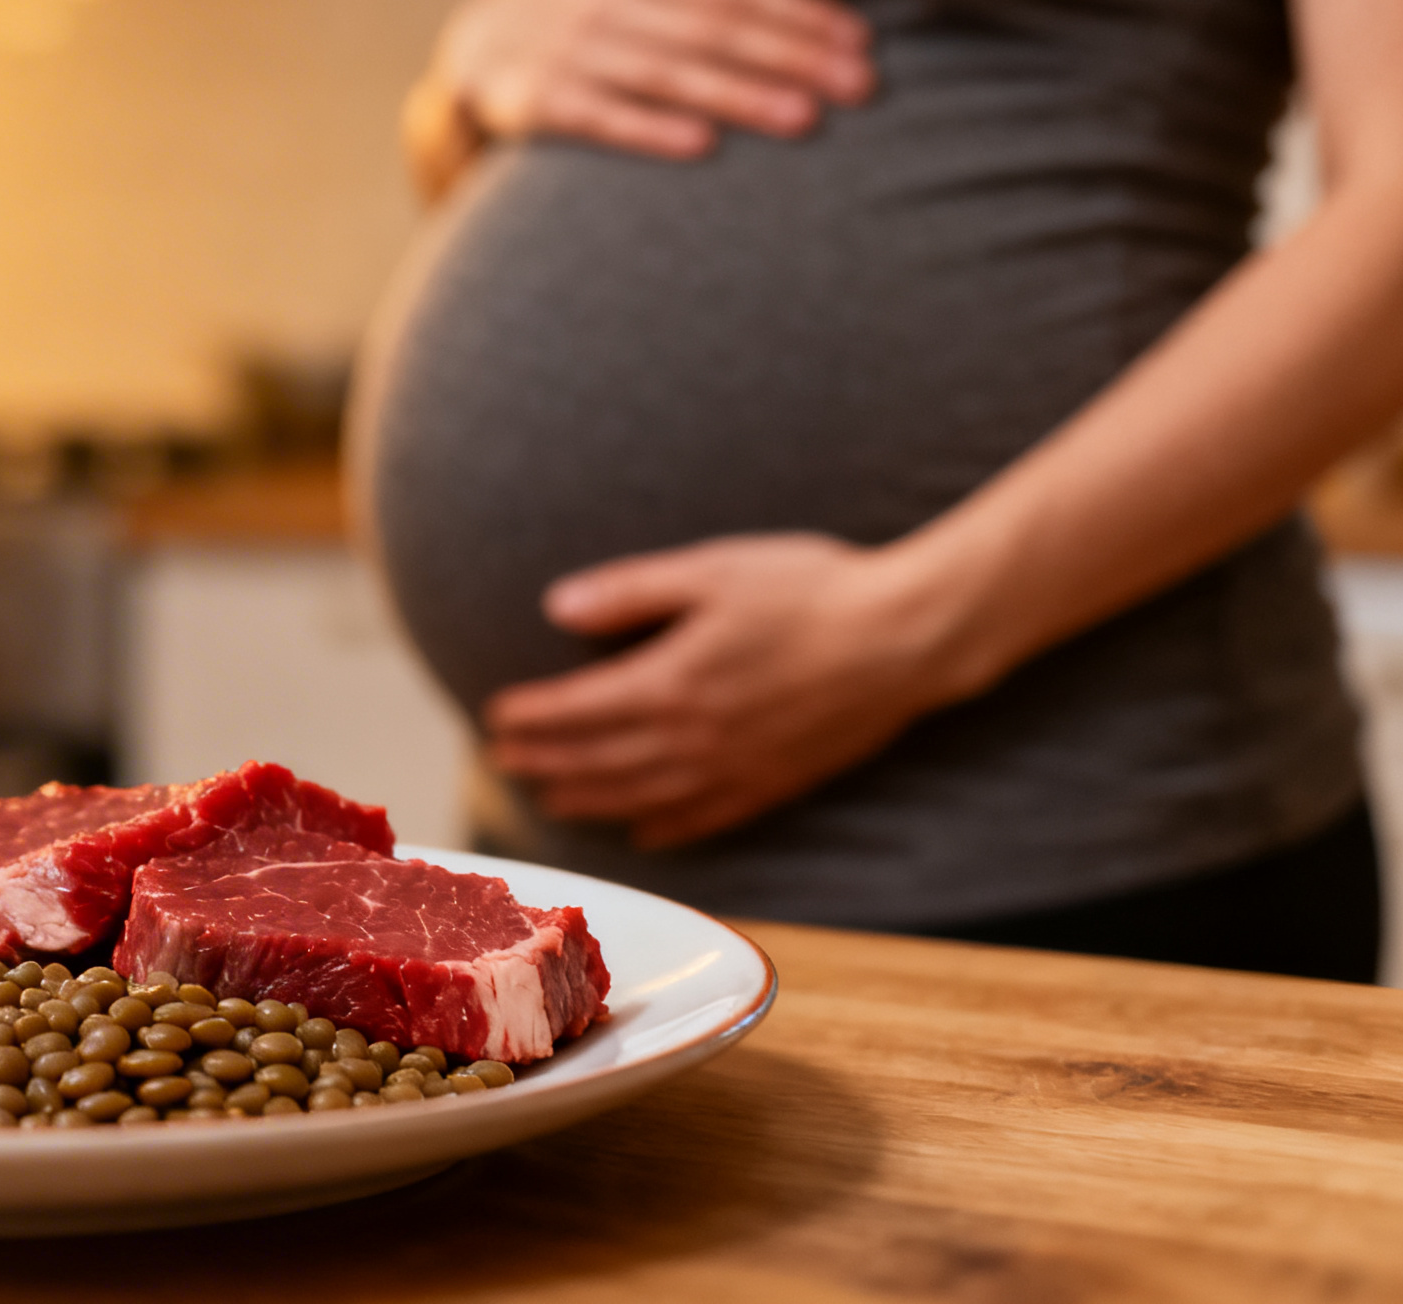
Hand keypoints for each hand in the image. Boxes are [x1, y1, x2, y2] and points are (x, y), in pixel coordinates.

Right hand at [436, 0, 873, 160]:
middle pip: (714, 26)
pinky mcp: (540, 99)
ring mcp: (572, 48)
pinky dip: (651, 129)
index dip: (801, 13)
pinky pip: (602, 116)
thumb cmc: (581, 14)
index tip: (859, 45)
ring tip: (803, 119)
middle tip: (857, 87)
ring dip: (739, 93)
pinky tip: (702, 146)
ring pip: (669, 71)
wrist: (475, 46)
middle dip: (791, 55)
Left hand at [483, 534, 981, 848]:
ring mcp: (734, 769)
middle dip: (544, 763)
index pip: (576, 712)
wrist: (907, 636)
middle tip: (503, 764)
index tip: (494, 718)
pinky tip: (641, 832)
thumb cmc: (810, 589)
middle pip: (598, 762)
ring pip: (641, 797)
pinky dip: (664, 828)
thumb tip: (556, 605)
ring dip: (589, 800)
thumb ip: (631, 592)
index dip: (530, 718)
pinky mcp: (774, 783)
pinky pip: (704, 818)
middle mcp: (693, 739)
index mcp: (670, 683)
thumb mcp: (712, 571)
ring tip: (552, 799)